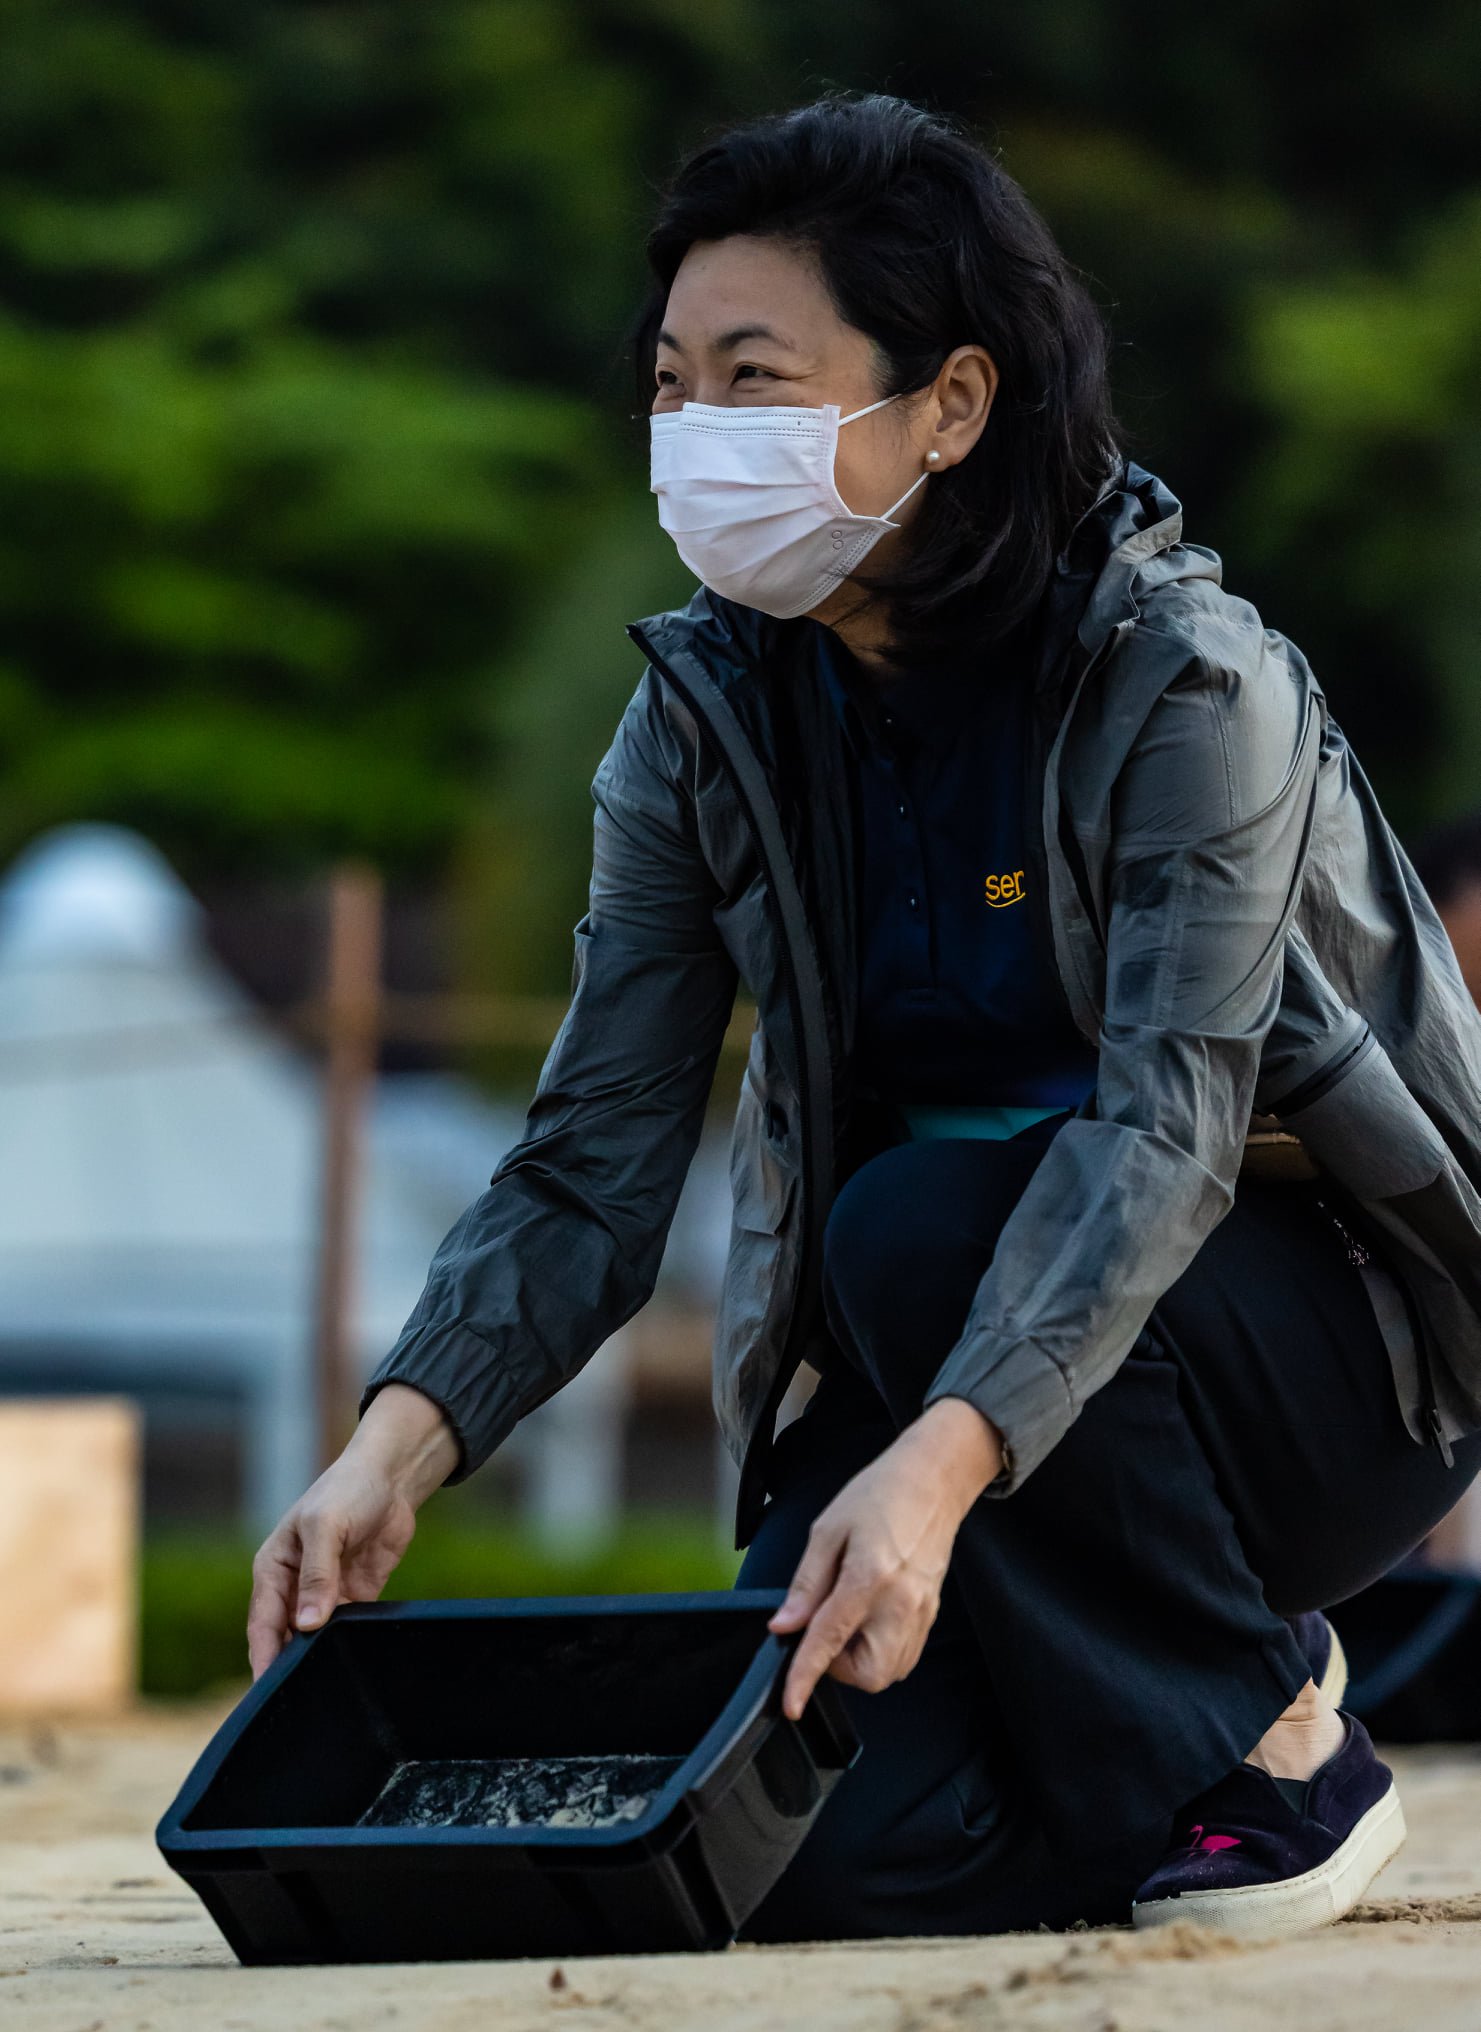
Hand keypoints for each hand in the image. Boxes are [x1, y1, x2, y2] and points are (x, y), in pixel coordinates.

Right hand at [246, 1384, 460, 1680]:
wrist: (392, 1477)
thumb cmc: (347, 1490)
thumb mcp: (325, 1526)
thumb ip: (317, 1574)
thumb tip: (307, 1624)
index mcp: (273, 1569)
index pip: (262, 1623)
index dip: (263, 1657)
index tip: (267, 1690)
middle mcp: (295, 1586)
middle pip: (286, 1637)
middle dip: (289, 1666)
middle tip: (298, 1699)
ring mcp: (326, 1593)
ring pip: (315, 1638)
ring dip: (319, 1658)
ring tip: (326, 1689)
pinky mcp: (356, 1596)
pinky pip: (347, 1628)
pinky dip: (347, 1644)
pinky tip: (352, 1662)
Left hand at [768, 1397, 1002, 1719]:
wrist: (932, 1481)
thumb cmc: (880, 1494)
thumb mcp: (828, 1530)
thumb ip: (806, 1584)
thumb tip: (785, 1624)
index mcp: (869, 1578)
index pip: (829, 1642)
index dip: (805, 1677)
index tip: (791, 1704)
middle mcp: (900, 1603)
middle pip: (868, 1675)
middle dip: (839, 1666)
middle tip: (826, 1628)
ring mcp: (921, 1612)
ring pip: (889, 1672)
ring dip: (860, 1659)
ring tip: (850, 1616)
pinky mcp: (932, 1613)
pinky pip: (905, 1656)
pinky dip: (882, 1650)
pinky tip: (870, 1616)